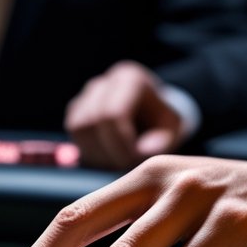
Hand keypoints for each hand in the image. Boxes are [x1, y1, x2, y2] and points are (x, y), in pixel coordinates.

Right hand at [65, 61, 184, 170]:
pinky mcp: (75, 111)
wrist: (150, 116)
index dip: (119, 144)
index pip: (113, 114)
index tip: (133, 162)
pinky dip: (87, 151)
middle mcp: (104, 83)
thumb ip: (163, 140)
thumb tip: (144, 149)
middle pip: (91, 121)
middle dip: (106, 151)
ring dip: (95, 153)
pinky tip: (106, 158)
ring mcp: (86, 95)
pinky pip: (74, 134)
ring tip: (116, 163)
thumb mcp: (173, 129)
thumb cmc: (162, 122)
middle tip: (125, 167)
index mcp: (130, 80)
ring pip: (78, 128)